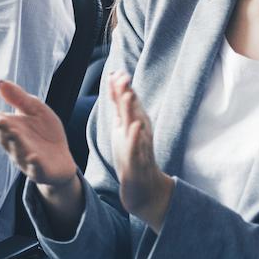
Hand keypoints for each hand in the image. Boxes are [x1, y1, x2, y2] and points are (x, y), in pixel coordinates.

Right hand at [0, 80, 77, 188]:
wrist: (62, 159)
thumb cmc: (45, 132)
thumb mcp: (35, 110)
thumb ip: (18, 97)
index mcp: (11, 127)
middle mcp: (14, 144)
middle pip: (4, 136)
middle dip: (1, 128)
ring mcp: (25, 158)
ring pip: (17, 151)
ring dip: (15, 143)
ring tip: (14, 133)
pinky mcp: (39, 170)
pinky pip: (34, 168)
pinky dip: (33, 164)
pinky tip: (34, 157)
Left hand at [108, 72, 173, 230]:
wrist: (143, 186)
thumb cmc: (132, 155)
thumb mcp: (123, 129)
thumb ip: (121, 108)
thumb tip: (117, 87)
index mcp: (133, 124)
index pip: (127, 103)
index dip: (121, 88)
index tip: (116, 72)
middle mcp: (139, 132)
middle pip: (133, 110)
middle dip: (129, 93)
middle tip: (124, 76)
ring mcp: (140, 145)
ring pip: (137, 125)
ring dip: (133, 110)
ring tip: (128, 96)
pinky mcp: (139, 160)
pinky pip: (139, 147)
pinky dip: (137, 136)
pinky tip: (135, 127)